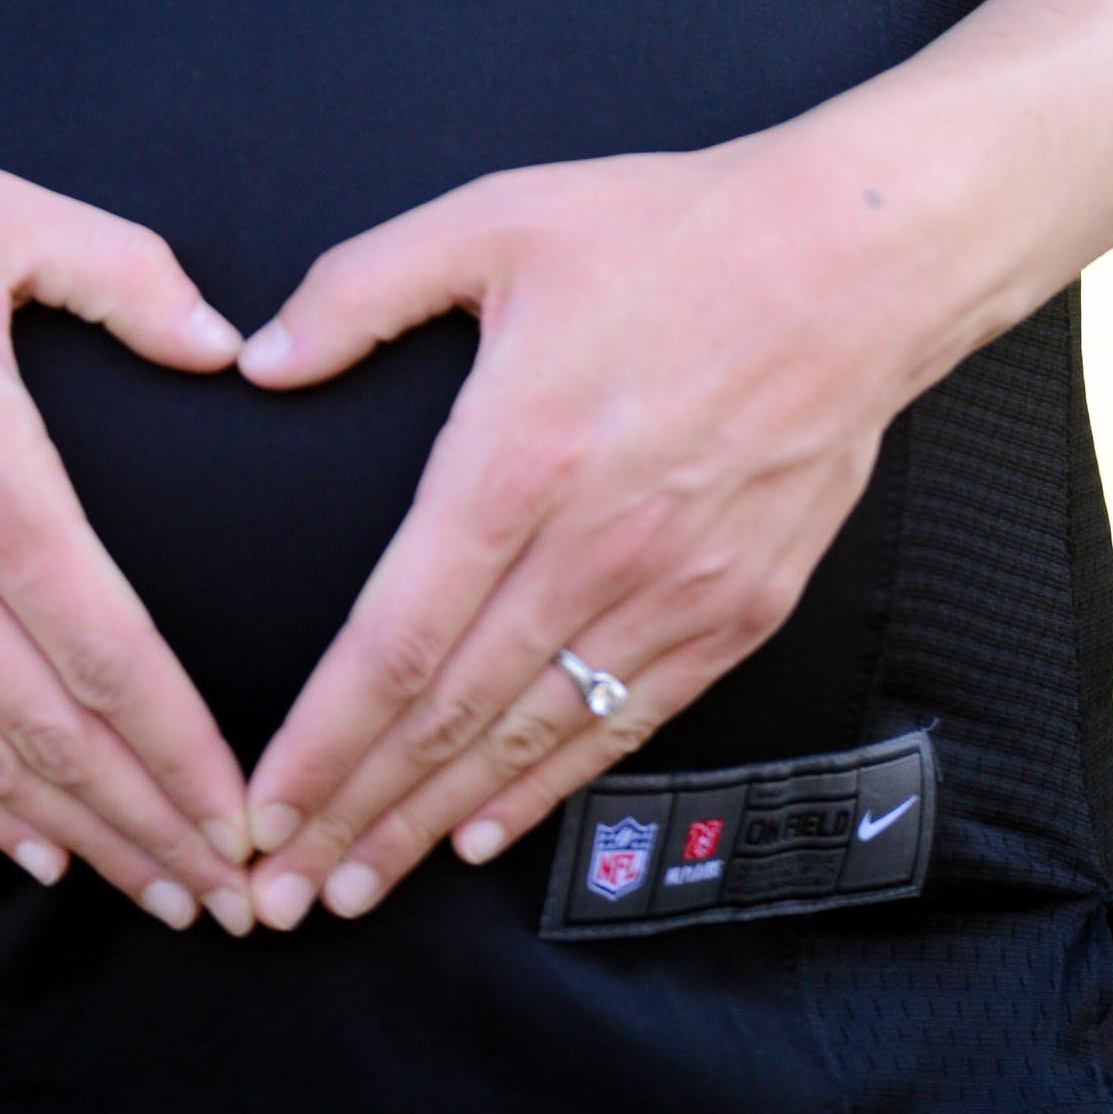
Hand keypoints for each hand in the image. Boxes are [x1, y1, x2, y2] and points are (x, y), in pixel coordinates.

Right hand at [0, 143, 258, 930]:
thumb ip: (126, 274)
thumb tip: (230, 345)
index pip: (106, 650)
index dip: (183, 750)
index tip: (247, 821)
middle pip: (52, 732)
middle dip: (150, 826)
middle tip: (232, 902)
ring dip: (73, 834)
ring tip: (154, 891)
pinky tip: (32, 844)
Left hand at [231, 121, 942, 922]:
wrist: (853, 260)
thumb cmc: (670, 229)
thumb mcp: (495, 217)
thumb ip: (361, 287)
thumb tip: (258, 359)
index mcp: (516, 456)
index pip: (395, 640)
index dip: (321, 741)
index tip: (258, 811)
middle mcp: (591, 545)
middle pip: (450, 716)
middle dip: (355, 815)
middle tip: (279, 896)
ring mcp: (673, 589)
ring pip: (530, 737)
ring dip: (435, 822)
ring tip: (358, 887)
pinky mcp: (736, 610)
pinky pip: (624, 724)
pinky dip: (547, 789)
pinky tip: (484, 830)